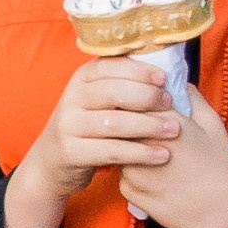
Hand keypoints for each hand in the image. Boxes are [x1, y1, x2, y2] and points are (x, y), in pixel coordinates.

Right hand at [3, 57, 180, 227]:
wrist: (53, 162)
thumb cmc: (90, 126)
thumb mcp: (98, 100)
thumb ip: (122, 85)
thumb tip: (164, 74)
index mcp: (81, 78)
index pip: (110, 65)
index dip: (138, 70)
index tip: (163, 78)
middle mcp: (72, 98)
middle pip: (113, 91)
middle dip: (147, 96)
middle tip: (171, 105)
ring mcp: (69, 125)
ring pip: (114, 122)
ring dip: (149, 125)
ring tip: (174, 130)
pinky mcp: (71, 152)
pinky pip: (111, 151)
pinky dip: (140, 153)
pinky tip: (161, 155)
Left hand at [116, 80, 227, 227]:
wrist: (222, 209)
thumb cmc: (220, 166)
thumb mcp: (213, 125)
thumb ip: (194, 99)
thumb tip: (179, 83)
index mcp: (165, 123)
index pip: (132, 100)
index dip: (133, 101)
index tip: (139, 106)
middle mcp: (145, 143)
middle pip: (119, 124)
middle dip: (126, 125)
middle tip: (141, 132)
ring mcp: (135, 169)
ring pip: (118, 150)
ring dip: (128, 151)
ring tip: (151, 159)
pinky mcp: (131, 191)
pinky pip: (123, 177)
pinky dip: (134, 177)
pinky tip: (155, 180)